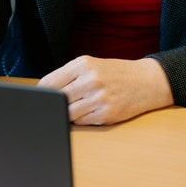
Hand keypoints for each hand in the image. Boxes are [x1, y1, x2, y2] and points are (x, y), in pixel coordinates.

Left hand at [37, 55, 173, 124]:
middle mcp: (90, 79)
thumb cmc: (116, 72)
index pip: (50, 82)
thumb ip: (69, 75)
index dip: (41, 93)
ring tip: (72, 109)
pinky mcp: (106, 114)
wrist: (147, 81)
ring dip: (66, 114)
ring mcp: (99, 98)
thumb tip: (44, 91)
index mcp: (83, 64)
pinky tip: (87, 112)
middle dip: (53, 105)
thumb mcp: (92, 65)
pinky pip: (82, 122)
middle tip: (52, 107)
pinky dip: (80, 120)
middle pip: (57, 99)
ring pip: (68, 113)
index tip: (38, 98)